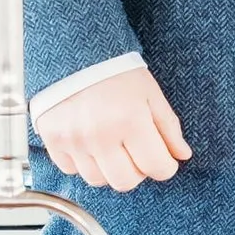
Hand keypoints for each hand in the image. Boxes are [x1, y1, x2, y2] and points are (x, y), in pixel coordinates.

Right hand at [33, 62, 192, 189]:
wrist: (73, 52)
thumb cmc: (115, 71)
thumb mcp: (150, 93)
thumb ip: (168, 127)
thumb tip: (182, 155)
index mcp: (130, 121)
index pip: (157, 167)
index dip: (165, 166)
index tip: (163, 159)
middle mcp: (100, 135)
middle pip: (126, 182)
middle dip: (137, 171)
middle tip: (137, 153)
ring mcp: (74, 140)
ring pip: (98, 180)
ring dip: (110, 169)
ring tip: (112, 146)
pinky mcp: (53, 140)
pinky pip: (71, 170)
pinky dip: (83, 163)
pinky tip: (90, 143)